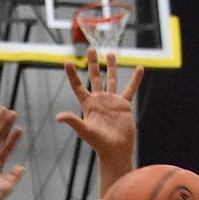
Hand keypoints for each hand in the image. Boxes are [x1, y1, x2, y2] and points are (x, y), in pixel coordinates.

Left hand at [56, 48, 141, 169]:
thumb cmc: (99, 143)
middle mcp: (99, 100)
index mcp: (88, 105)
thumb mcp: (85, 131)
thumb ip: (73, 121)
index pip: (78, 86)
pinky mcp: (124, 105)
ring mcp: (112, 101)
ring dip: (111, 66)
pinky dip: (135, 79)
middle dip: (93, 63)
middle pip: (95, 77)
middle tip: (90, 49)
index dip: (72, 75)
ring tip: (110, 53)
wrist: (116, 150)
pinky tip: (139, 68)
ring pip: (112, 79)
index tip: (66, 62)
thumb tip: (59, 117)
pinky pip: (130, 88)